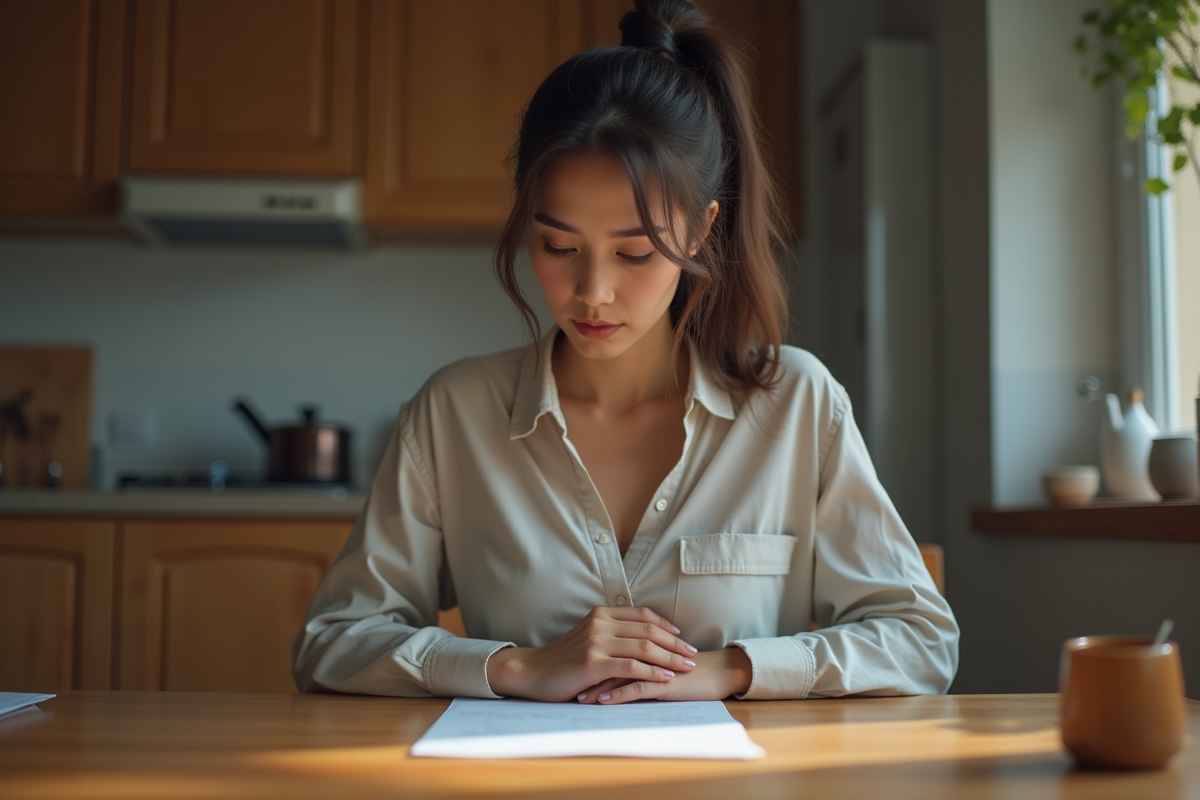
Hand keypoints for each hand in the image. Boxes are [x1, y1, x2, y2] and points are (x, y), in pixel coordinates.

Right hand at [485, 606, 697, 702]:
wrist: (533, 672)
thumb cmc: (563, 659)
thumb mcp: (588, 637)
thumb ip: (611, 633)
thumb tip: (640, 638)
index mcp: (601, 614)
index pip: (643, 615)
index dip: (666, 626)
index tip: (682, 637)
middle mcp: (601, 623)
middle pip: (649, 631)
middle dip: (675, 644)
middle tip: (692, 655)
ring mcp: (597, 642)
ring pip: (644, 648)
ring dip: (670, 659)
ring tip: (686, 668)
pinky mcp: (594, 663)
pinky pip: (632, 666)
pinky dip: (652, 672)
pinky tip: (665, 678)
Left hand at [576, 647, 751, 703]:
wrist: (716, 673)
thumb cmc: (685, 668)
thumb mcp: (657, 661)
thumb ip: (636, 657)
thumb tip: (610, 666)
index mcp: (643, 642)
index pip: (610, 645)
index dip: (588, 657)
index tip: (568, 671)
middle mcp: (647, 650)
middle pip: (610, 657)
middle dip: (587, 672)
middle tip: (567, 685)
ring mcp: (655, 666)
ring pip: (620, 672)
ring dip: (598, 686)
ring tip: (580, 698)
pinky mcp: (665, 682)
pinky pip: (638, 687)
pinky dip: (618, 694)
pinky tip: (603, 701)